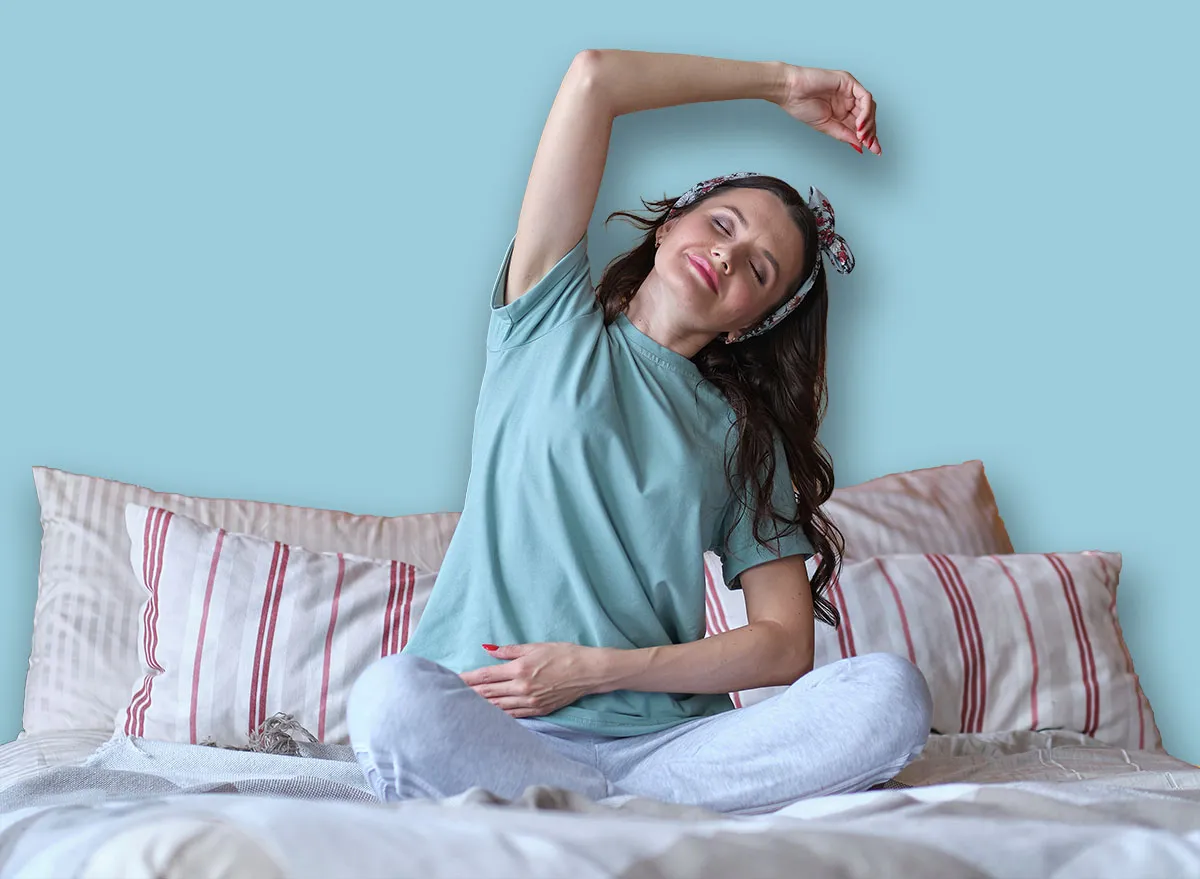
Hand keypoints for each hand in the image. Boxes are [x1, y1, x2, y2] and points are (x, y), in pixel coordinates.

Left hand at [458, 642, 603, 717]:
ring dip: (479, 706)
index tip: (452, 679)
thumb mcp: (536, 647)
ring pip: (497, 707)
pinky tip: (486, 715)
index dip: (467, 678)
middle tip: (449, 695)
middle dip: (468, 694)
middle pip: (487, 693)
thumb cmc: (564, 654)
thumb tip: (488, 649)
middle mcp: (522, 688)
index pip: (485, 675)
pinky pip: (512, 715)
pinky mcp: (538, 711)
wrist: (588, 672)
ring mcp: (529, 702)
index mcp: (519, 669)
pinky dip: (497, 715)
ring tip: (462, 707)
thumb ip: (509, 650)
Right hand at [777, 65, 879, 155]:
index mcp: (842, 112)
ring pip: (869, 107)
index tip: (874, 151)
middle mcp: (848, 101)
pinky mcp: (849, 82)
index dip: (869, 138)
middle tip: (870, 145)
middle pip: (868, 117)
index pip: (861, 126)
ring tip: (862, 136)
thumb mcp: (826, 127)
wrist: (791, 92)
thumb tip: (860, 145)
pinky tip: (860, 124)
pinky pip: (865, 97)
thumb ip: (843, 134)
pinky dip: (866, 112)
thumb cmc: (802, 106)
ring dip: (869, 123)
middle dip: (871, 132)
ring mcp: (849, 91)